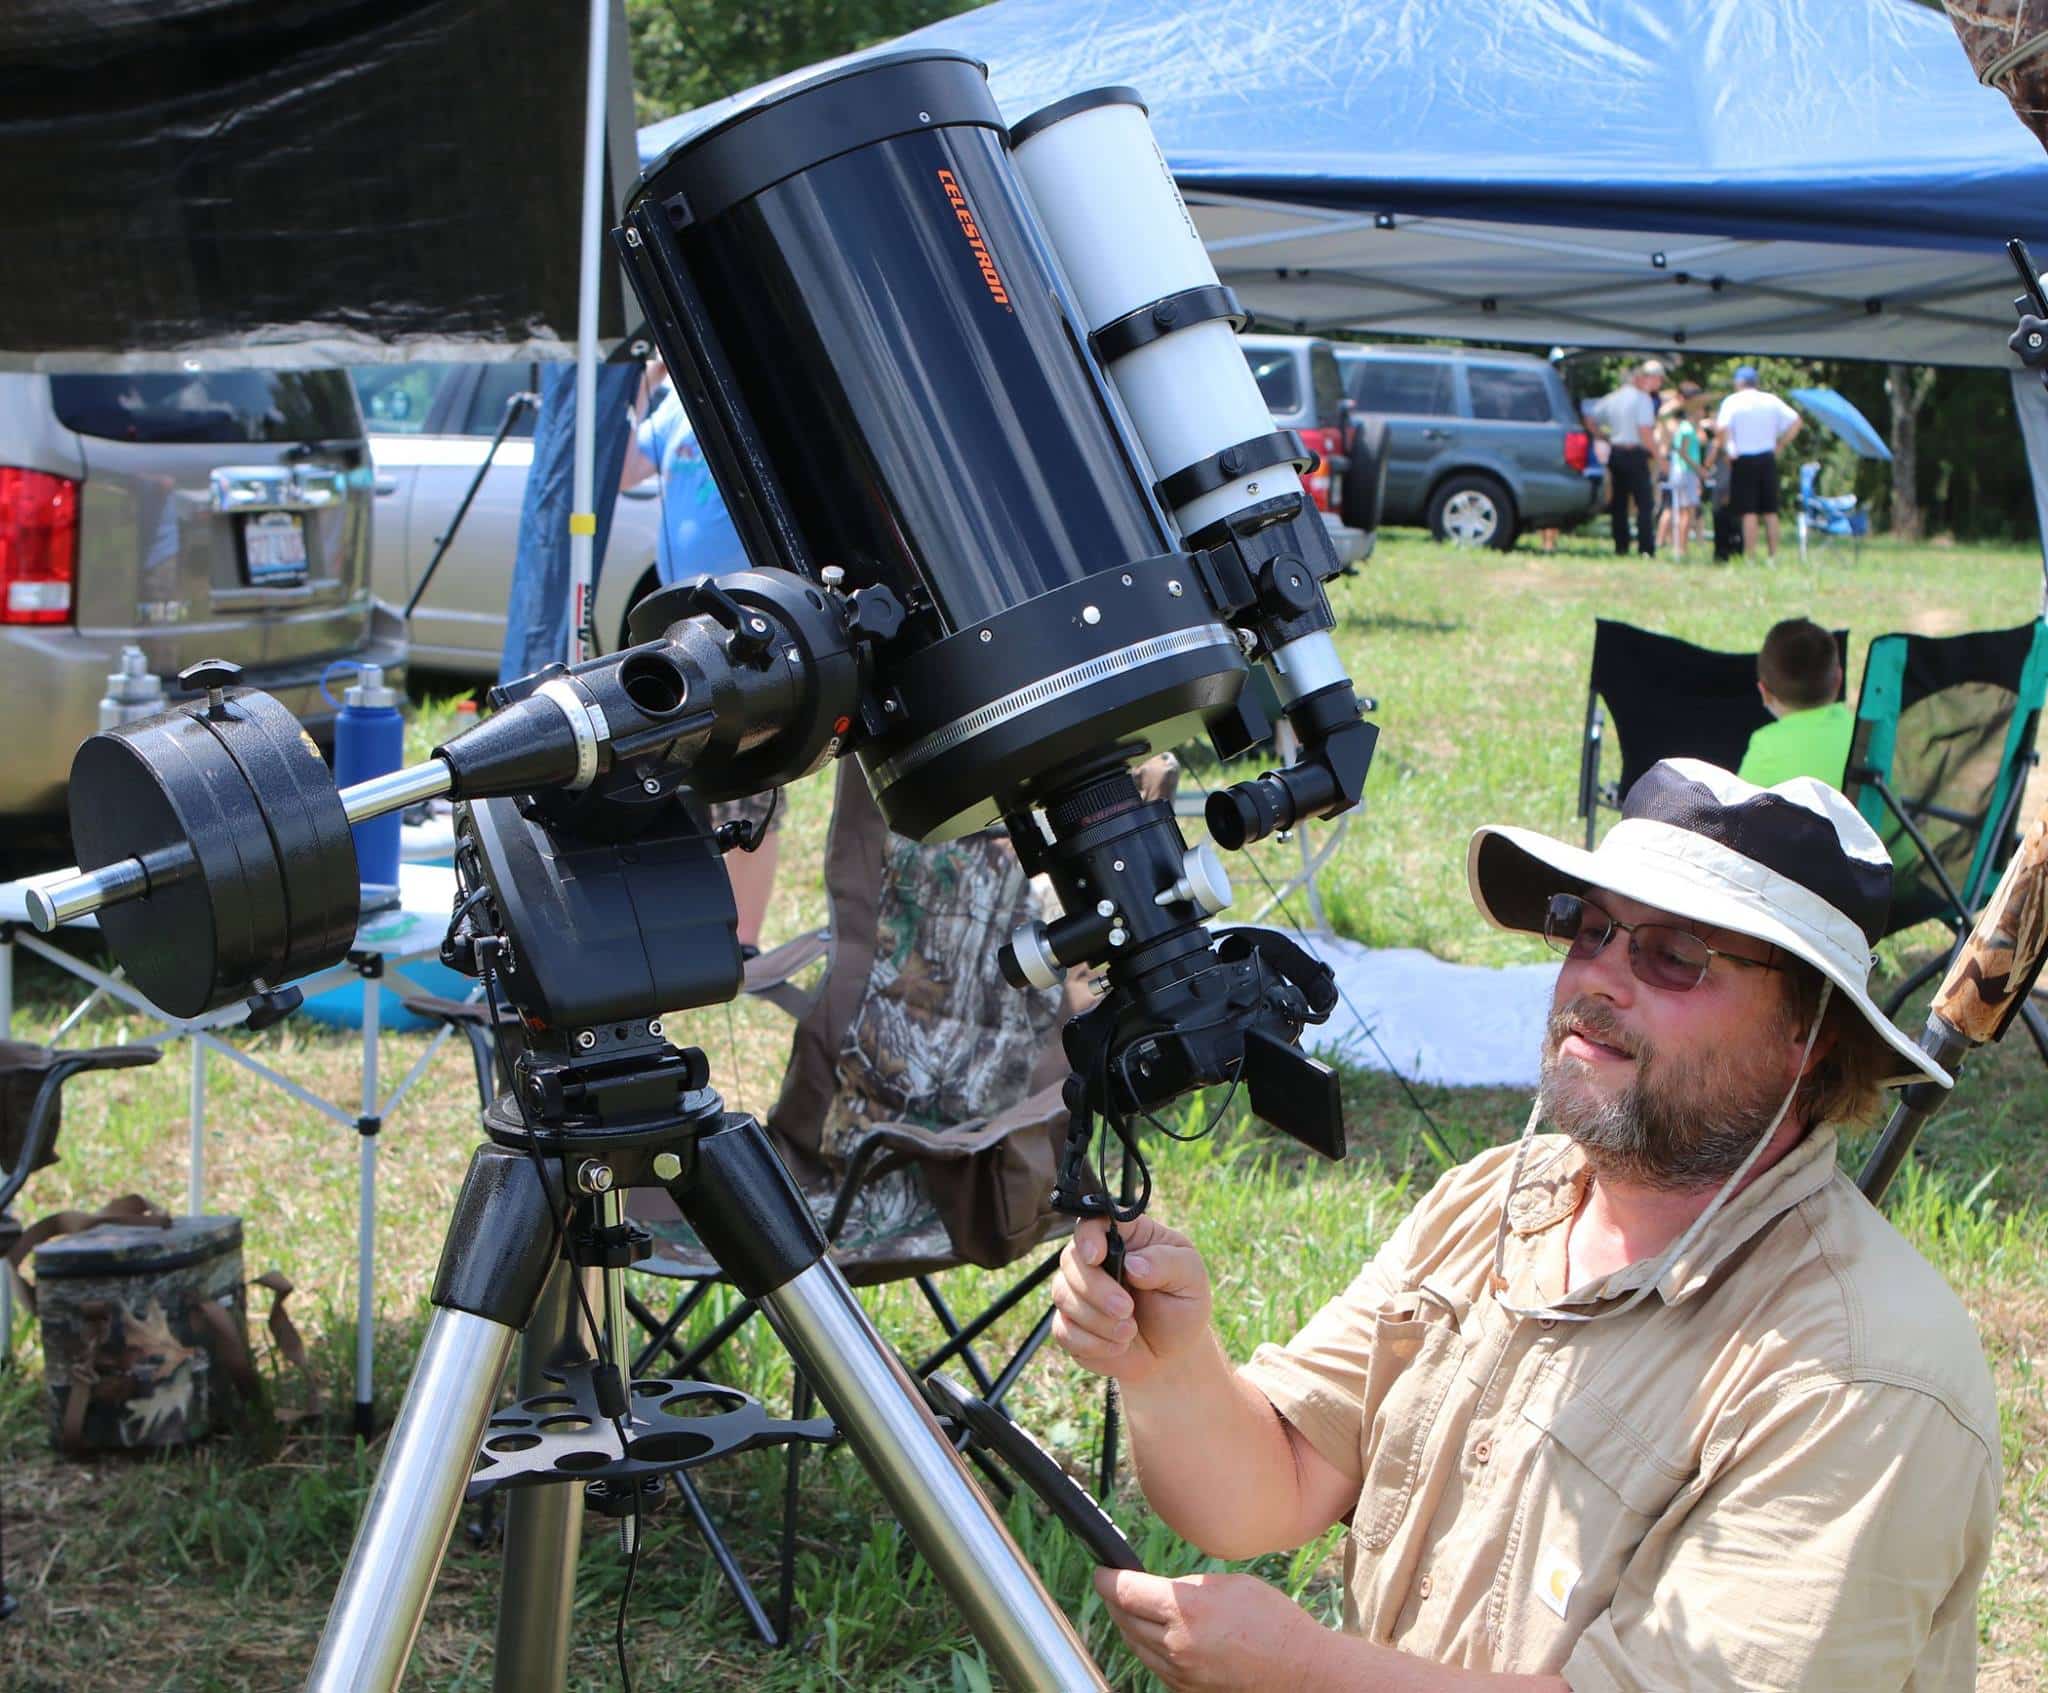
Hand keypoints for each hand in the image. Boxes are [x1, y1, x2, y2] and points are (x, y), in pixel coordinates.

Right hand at [1051, 1215, 1210, 1387]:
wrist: (1175, 1353)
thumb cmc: (1183, 1305)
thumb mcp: (1190, 1278)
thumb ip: (1166, 1263)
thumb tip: (1133, 1263)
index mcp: (1126, 1237)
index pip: (1093, 1221)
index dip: (1088, 1236)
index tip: (1097, 1256)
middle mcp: (1096, 1259)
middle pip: (1071, 1259)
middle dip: (1096, 1289)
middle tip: (1127, 1310)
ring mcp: (1079, 1291)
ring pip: (1063, 1294)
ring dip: (1097, 1320)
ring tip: (1129, 1332)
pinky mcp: (1070, 1324)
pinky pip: (1062, 1330)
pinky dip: (1091, 1343)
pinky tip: (1117, 1346)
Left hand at [1093, 1569, 1325, 1690]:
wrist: (1299, 1669)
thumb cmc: (1272, 1621)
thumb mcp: (1228, 1584)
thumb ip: (1187, 1586)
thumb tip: (1161, 1589)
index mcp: (1187, 1610)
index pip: (1127, 1592)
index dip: (1108, 1579)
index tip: (1101, 1571)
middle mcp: (1177, 1645)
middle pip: (1125, 1620)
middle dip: (1114, 1601)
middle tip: (1113, 1587)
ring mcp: (1181, 1673)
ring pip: (1136, 1646)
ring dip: (1127, 1625)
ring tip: (1130, 1609)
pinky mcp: (1187, 1691)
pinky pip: (1155, 1667)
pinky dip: (1147, 1649)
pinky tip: (1154, 1636)